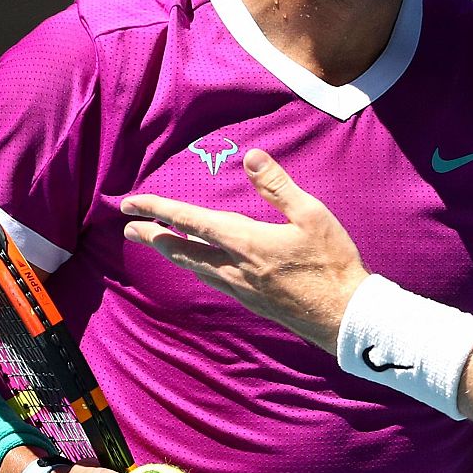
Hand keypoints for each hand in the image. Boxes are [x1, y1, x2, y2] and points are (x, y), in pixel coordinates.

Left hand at [120, 149, 368, 351]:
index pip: (189, 221)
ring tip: (159, 244)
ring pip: (195, 267)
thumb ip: (278, 186)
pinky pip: (213, 280)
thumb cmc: (332, 263)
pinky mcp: (252, 301)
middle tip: (128, 229)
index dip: (157, 210)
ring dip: (173, 252)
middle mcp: (234, 267)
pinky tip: (202, 267)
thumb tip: (251, 157)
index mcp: (245, 242)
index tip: (130, 204)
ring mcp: (241, 288)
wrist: (344, 315)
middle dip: (153, 237)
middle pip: (182, 249)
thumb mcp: (312, 216)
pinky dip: (197, 267)